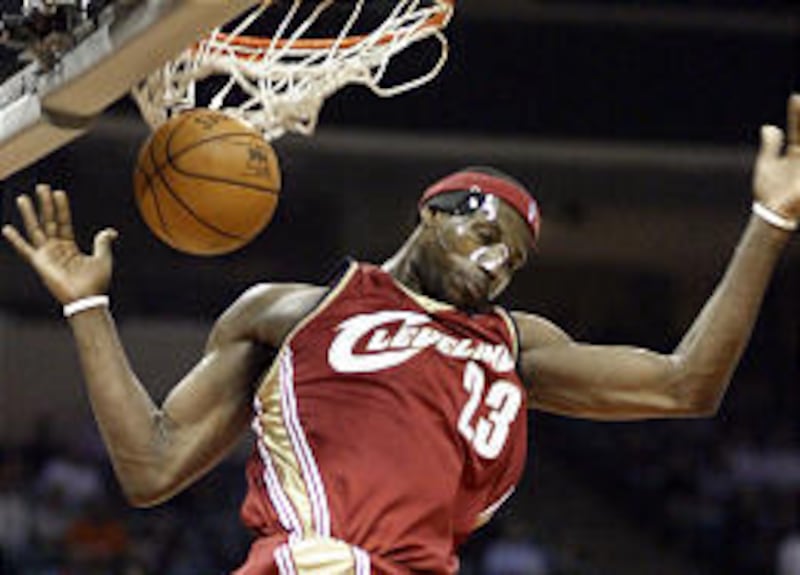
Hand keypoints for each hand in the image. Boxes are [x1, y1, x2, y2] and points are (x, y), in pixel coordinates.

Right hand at [2, 184, 116, 303]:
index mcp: (70, 246)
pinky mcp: (40, 263)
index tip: (58, 192)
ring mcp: (47, 255)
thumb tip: (111, 231)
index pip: (64, 221)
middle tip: (42, 187)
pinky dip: (15, 240)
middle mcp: (56, 248)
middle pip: (49, 221)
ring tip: (23, 198)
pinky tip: (6, 229)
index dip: (62, 207)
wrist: (88, 299)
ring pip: (36, 229)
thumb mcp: (103, 258)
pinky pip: (25, 249)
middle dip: (45, 204)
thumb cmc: (96, 282)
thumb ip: (102, 243)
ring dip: (30, 214)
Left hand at [753, 94, 799, 218]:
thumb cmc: (769, 191)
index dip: (798, 113)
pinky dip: (799, 147)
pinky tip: (798, 150)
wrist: (773, 213)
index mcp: (797, 152)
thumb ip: (770, 145)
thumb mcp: (767, 164)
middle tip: (798, 98)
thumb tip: (768, 127)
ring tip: (799, 113)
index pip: (799, 128)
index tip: (795, 97)